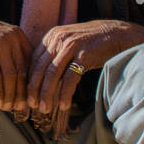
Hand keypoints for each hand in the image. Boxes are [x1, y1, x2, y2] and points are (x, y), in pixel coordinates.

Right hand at [0, 10, 32, 112]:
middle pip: (22, 71)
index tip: (29, 99)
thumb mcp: (0, 40)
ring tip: (6, 108)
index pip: (31, 64)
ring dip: (9, 95)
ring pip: (10, 75)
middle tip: (20, 108)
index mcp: (19, 36)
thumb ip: (12, 54)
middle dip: (21, 93)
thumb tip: (21, 80)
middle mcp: (12, 38)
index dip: (31, 83)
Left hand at [27, 20, 143, 117]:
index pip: (33, 61)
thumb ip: (54, 55)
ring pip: (52, 74)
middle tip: (32, 105)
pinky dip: (65, 94)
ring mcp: (71, 46)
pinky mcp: (84, 55)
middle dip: (34, 89)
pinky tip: (64, 105)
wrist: (117, 35)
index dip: (28, 79)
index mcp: (51, 36)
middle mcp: (58, 39)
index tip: (26, 95)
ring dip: (47, 94)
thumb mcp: (69, 43)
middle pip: (40, 68)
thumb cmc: (91, 43)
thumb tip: (40, 77)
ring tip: (45, 108)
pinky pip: (70, 79)